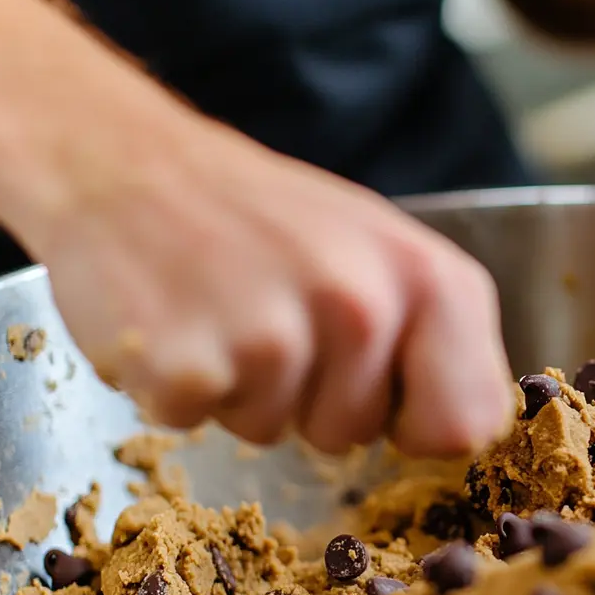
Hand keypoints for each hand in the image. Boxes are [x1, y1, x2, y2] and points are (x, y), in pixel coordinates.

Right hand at [25, 119, 515, 457]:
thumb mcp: (376, 248)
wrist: (124, 159)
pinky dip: (176, 391)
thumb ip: (431, 331)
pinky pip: (199, 424)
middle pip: (358, 434)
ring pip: (276, 434)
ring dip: (242, 391)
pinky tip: (173, 322)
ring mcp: (274, 337)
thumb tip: (466, 431)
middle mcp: (363, 304)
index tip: (382, 392)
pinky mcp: (189, 368)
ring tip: (222, 308)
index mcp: (427, 276)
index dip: (419, 422)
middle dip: (312, 398)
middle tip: (270, 314)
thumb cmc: (261, 215)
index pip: (470, 422)